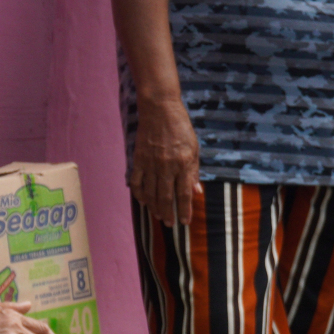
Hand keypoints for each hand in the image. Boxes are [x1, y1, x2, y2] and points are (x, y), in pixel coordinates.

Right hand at [129, 94, 200, 225]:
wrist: (160, 109)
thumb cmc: (180, 127)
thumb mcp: (194, 148)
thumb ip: (194, 170)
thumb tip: (196, 191)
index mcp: (183, 163)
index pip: (184, 193)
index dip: (185, 210)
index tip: (185, 221)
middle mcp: (166, 166)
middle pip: (166, 197)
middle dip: (168, 213)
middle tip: (170, 224)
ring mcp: (150, 164)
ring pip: (151, 193)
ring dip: (154, 207)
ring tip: (159, 216)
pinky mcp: (139, 159)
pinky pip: (137, 182)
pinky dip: (139, 194)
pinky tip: (143, 201)